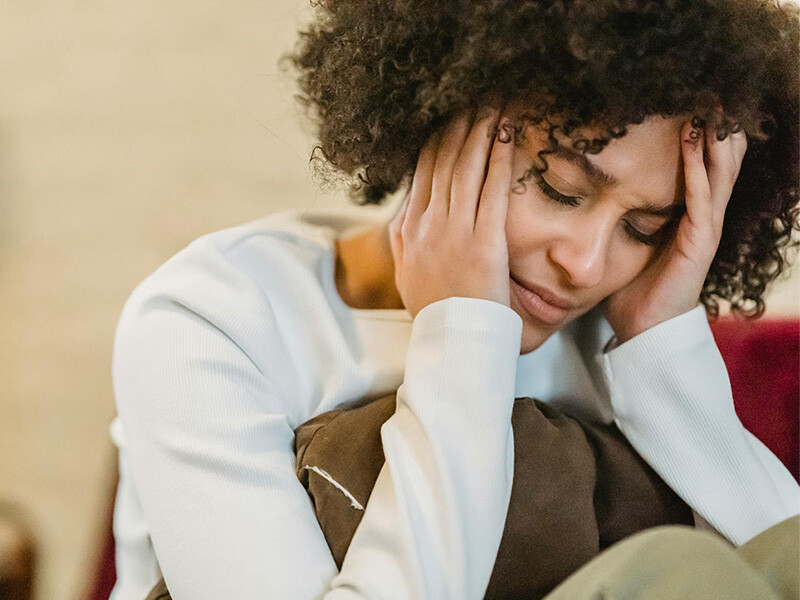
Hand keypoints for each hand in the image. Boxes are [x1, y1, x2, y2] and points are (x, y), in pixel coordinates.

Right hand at [388, 106, 515, 318]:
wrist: (451, 341)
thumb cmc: (434, 309)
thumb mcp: (406, 272)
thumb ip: (403, 238)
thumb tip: (405, 211)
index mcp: (409, 230)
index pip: (422, 173)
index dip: (436, 140)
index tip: (448, 118)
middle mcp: (428, 225)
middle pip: (442, 162)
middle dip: (458, 126)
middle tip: (473, 98)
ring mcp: (454, 232)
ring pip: (465, 168)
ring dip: (479, 132)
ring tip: (491, 105)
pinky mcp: (483, 243)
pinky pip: (492, 191)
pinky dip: (498, 159)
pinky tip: (506, 135)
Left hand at [603, 110, 747, 343]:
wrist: (643, 332)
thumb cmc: (632, 290)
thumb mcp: (626, 245)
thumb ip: (619, 218)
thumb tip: (586, 194)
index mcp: (685, 216)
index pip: (698, 165)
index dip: (697, 134)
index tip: (684, 99)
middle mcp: (700, 217)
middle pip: (716, 161)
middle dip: (713, 125)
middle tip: (704, 88)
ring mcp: (703, 228)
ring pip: (717, 172)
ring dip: (712, 136)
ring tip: (706, 101)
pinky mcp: (699, 242)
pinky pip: (702, 197)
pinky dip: (698, 166)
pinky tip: (694, 139)